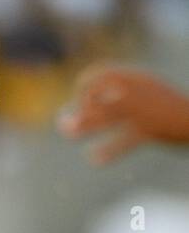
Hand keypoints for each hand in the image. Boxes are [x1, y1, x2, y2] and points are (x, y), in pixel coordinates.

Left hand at [58, 65, 188, 163]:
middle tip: (67, 125)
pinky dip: (107, 151)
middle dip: (79, 108)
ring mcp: (144, 110)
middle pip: (98, 94)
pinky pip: (123, 142)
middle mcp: (137, 91)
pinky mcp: (151, 130)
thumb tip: (81, 111)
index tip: (81, 104)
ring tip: (72, 133)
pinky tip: (94, 158)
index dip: (84, 88)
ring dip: (83, 126)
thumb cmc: (164, 109)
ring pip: (105, 116)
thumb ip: (116, 96)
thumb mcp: (144, 91)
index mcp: (135, 78)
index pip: (99, 74)